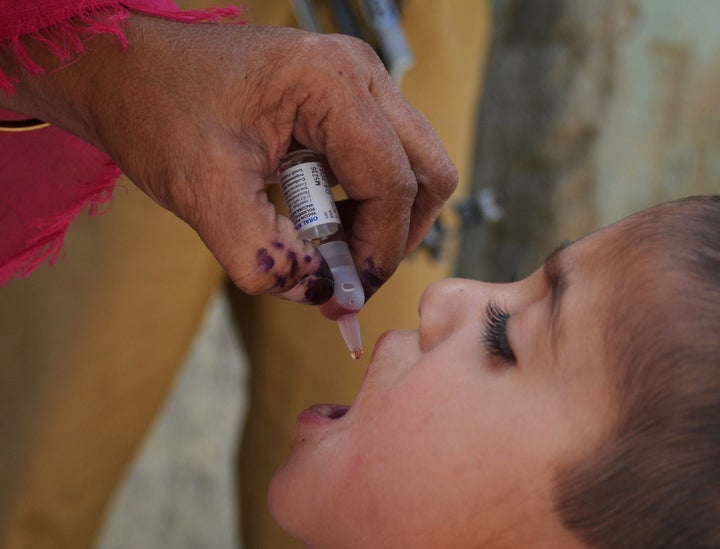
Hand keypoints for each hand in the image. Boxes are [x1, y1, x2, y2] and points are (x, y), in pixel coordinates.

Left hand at [0, 13, 456, 311]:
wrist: (130, 70)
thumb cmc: (160, 113)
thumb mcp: (205, 197)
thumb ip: (267, 260)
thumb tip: (324, 296)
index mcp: (331, 85)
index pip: (393, 184)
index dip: (379, 251)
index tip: (347, 293)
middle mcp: (359, 73)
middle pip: (428, 172)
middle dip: (397, 235)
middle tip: (355, 274)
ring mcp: (358, 79)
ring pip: (414, 164)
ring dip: (385, 217)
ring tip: (332, 246)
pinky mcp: (347, 95)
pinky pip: (385, 155)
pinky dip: (367, 198)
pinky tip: (324, 217)